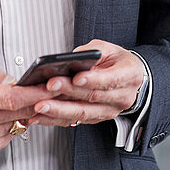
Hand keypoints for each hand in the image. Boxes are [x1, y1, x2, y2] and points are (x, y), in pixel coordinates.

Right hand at [0, 59, 58, 157]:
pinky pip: (12, 133)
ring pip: (19, 122)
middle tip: (53, 90)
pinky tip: (14, 114)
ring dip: (30, 112)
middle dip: (40, 100)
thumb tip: (11, 78)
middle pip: (20, 110)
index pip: (12, 96)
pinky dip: (17, 123)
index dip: (35, 91)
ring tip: (33, 100)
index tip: (50, 85)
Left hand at [28, 40, 145, 126]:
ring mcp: (110, 110)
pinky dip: (56, 119)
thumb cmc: (118, 61)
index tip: (75, 77)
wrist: (128, 77)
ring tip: (40, 106)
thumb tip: (70, 59)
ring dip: (59, 111)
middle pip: (93, 97)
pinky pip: (75, 121)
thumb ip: (91, 52)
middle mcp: (122, 97)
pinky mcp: (97, 118)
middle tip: (49, 86)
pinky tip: (41, 116)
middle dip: (68, 92)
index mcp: (129, 75)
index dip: (92, 80)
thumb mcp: (109, 48)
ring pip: (83, 113)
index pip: (111, 80)